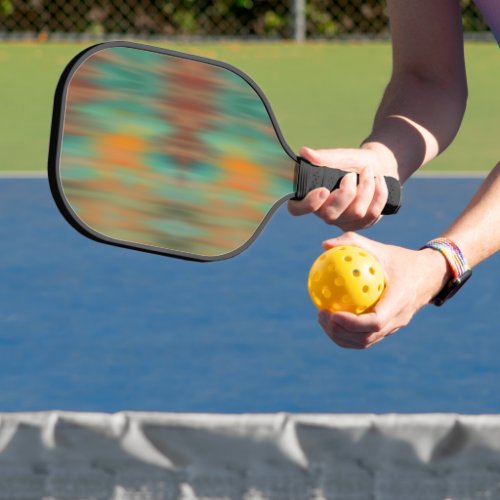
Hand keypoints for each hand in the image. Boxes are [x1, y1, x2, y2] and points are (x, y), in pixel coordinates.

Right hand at [288, 145, 397, 230]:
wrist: (379, 166)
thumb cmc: (354, 162)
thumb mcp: (341, 156)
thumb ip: (324, 157)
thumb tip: (304, 152)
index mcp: (312, 196)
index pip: (297, 209)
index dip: (308, 204)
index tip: (323, 190)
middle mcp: (324, 212)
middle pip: (330, 215)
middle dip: (346, 193)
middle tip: (351, 175)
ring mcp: (343, 221)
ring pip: (356, 213)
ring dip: (366, 188)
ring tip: (368, 172)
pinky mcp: (362, 224)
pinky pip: (372, 214)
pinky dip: (379, 193)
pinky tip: (379, 181)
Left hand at [316, 232, 450, 348]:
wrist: (429, 275)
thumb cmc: (401, 259)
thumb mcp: (380, 248)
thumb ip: (353, 243)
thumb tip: (325, 245)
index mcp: (399, 301)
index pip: (375, 322)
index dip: (352, 323)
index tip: (332, 313)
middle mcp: (398, 319)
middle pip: (366, 338)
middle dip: (340, 332)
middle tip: (321, 315)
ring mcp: (394, 327)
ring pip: (365, 342)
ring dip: (341, 336)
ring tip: (323, 319)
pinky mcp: (389, 329)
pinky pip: (366, 337)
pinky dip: (347, 334)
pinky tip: (332, 318)